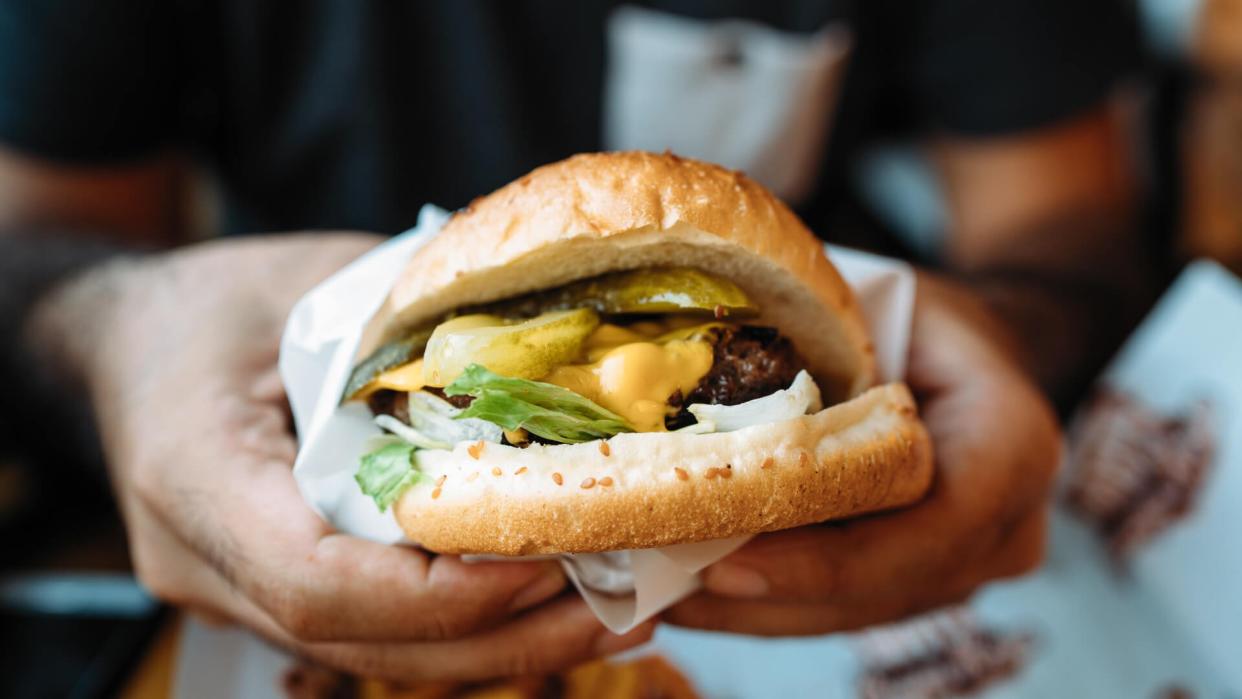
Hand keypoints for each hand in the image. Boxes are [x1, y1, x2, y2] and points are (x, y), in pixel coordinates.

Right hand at [32, 235, 651, 679]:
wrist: (122, 345)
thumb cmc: (209, 304)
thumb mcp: (305, 284)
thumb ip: (406, 327)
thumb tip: (539, 362)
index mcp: (196, 473)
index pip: (319, 579)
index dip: (438, 593)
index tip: (542, 562)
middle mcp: (200, 558)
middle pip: (356, 641)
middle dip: (494, 639)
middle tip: (614, 605)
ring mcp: (224, 589)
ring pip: (365, 654)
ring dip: (488, 647)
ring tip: (601, 611)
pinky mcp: (258, 592)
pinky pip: (362, 634)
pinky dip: (452, 628)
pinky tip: (534, 603)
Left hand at [664, 274, 1059, 634]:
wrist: (975, 347)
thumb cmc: (914, 311)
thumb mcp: (871, 300)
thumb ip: (807, 339)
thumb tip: (672, 365)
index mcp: (1008, 444)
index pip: (923, 527)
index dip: (823, 560)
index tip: (722, 565)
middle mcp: (1006, 524)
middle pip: (877, 589)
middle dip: (763, 598)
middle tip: (659, 592)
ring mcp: (970, 566)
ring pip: (853, 612)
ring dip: (752, 613)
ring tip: (658, 598)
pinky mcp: (927, 582)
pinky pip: (846, 607)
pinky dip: (769, 604)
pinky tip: (695, 594)